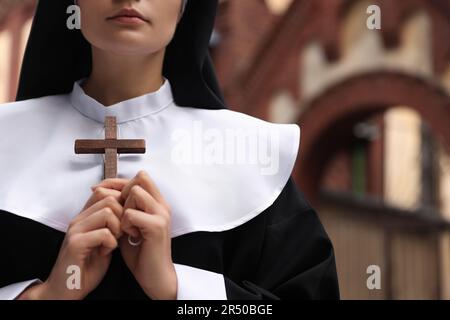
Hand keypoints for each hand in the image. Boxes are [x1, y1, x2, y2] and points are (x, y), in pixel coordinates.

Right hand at [20, 186, 124, 299]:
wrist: (66, 290)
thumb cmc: (87, 267)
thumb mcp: (104, 240)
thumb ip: (112, 225)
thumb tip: (130, 211)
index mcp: (85, 217)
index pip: (105, 192)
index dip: (121, 203)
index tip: (127, 222)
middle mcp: (78, 220)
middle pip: (109, 198)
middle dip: (122, 215)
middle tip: (122, 233)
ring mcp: (75, 230)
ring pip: (107, 212)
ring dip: (117, 228)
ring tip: (113, 242)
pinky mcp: (75, 244)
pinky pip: (103, 233)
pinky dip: (111, 243)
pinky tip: (106, 252)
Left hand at [94, 171, 176, 299]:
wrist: (154, 276)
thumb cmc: (141, 252)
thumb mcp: (130, 224)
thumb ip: (125, 207)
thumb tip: (105, 191)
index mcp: (158, 203)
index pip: (140, 176)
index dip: (119, 181)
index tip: (101, 191)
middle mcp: (162, 205)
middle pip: (139, 179)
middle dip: (122, 193)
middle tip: (117, 212)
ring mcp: (161, 214)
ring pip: (135, 192)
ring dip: (124, 208)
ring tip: (126, 226)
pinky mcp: (156, 226)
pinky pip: (130, 213)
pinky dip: (124, 224)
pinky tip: (130, 236)